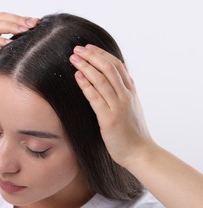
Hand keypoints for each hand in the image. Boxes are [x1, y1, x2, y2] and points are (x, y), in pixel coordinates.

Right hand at [0, 12, 38, 89]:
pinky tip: (9, 44)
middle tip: (34, 25)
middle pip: (0, 18)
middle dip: (18, 20)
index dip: (20, 18)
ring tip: (24, 31)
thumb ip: (5, 49)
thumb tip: (27, 46)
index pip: (4, 18)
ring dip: (11, 27)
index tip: (36, 22)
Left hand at [69, 44, 153, 167]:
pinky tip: (77, 75)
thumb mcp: (132, 107)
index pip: (117, 65)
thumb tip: (120, 72)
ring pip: (102, 80)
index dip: (102, 54)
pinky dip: (86, 84)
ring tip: (74, 57)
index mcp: (131, 92)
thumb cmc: (132, 132)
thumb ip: (125, 90)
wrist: (139, 152)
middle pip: (109, 68)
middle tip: (77, 48)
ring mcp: (118, 106)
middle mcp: (126, 96)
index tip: (89, 47)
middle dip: (92, 56)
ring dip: (86, 66)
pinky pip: (96, 97)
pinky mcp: (109, 118)